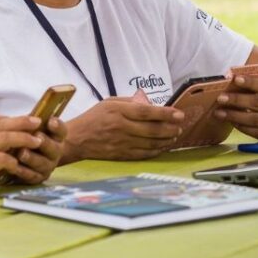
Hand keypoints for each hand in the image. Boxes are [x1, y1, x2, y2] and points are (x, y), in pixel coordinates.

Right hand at [0, 115, 43, 200]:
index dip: (8, 118)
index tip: (21, 118)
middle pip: (2, 124)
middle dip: (22, 121)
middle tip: (38, 122)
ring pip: (5, 137)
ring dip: (23, 138)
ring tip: (37, 141)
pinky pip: (1, 159)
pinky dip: (12, 161)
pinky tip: (19, 165)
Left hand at [16, 117, 67, 183]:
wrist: (33, 154)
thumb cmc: (31, 135)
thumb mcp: (33, 126)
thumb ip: (31, 121)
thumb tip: (24, 117)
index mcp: (57, 136)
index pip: (61, 130)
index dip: (57, 126)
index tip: (51, 121)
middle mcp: (55, 151)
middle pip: (53, 148)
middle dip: (45, 142)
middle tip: (37, 136)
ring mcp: (48, 166)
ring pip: (42, 163)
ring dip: (32, 158)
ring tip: (22, 153)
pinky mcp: (38, 177)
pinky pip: (32, 176)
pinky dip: (23, 171)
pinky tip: (14, 167)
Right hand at [62, 90, 184, 161]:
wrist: (77, 139)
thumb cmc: (94, 117)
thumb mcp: (109, 102)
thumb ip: (130, 102)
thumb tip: (151, 105)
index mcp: (118, 111)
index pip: (146, 112)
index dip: (165, 113)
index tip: (179, 114)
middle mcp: (121, 127)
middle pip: (152, 130)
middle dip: (171, 128)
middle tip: (181, 126)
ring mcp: (122, 143)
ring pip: (151, 143)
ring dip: (167, 140)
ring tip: (175, 135)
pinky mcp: (122, 155)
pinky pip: (144, 154)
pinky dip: (157, 150)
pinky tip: (163, 146)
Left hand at [214, 76, 257, 143]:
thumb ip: (253, 85)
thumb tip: (230, 77)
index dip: (250, 82)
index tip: (234, 79)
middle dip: (237, 100)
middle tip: (220, 98)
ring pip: (256, 119)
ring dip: (235, 116)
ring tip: (219, 113)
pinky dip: (244, 128)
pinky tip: (232, 123)